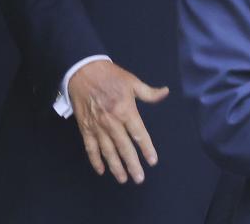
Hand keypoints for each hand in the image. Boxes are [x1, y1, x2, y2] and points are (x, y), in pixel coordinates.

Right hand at [68, 60, 168, 184]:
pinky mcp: (85, 128)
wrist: (83, 71)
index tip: (152, 161)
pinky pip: (90, 148)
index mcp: (126, 110)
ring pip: (108, 151)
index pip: (139, 134)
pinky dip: (95, 160)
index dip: (147, 149)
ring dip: (116, 166)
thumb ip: (149, 92)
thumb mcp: (132, 81)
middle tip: (139, 178)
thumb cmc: (110, 76)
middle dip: (132, 165)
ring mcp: (98, 126)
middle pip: (124, 148)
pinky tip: (101, 170)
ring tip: (123, 179)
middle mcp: (112, 122)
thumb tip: (165, 93)